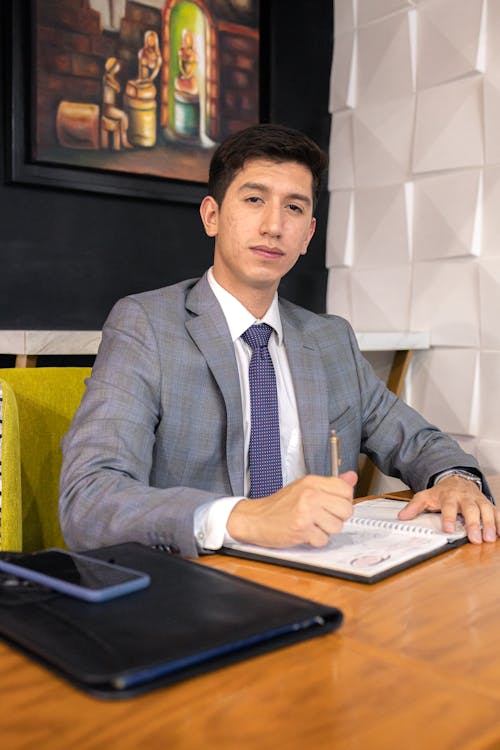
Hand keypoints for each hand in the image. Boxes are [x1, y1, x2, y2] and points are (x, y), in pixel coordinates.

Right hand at [227, 471, 357, 547]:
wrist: (255, 519)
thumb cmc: (279, 506)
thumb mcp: (304, 488)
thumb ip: (330, 484)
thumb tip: (351, 477)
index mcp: (312, 482)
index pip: (346, 490)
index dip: (343, 501)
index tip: (332, 505)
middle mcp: (311, 494)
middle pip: (346, 510)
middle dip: (336, 518)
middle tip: (321, 517)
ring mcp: (306, 511)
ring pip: (337, 527)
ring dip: (325, 531)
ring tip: (311, 525)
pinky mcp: (301, 528)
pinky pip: (323, 540)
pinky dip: (314, 540)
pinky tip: (304, 533)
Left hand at [397, 475, 499, 543]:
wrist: (457, 479)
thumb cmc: (442, 492)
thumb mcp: (425, 497)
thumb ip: (414, 507)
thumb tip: (401, 517)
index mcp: (449, 496)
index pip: (448, 507)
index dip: (448, 518)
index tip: (448, 529)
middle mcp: (465, 497)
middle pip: (470, 509)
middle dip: (473, 524)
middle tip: (475, 538)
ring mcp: (478, 500)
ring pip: (486, 510)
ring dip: (490, 524)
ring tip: (490, 538)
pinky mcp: (488, 504)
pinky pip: (496, 512)